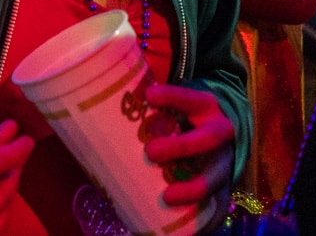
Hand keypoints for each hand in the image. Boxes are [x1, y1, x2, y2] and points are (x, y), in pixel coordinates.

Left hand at [143, 83, 235, 222]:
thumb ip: (142, 101)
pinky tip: (188, 220)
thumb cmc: (178, 114)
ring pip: (216, 175)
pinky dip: (204, 211)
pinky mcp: (222, 185)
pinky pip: (218, 202)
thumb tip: (93, 101)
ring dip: (193, 187)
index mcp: (204, 106)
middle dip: (181, 146)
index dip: (173, 97)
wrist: (213, 130)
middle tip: (151, 152)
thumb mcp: (170, 102)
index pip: (191, 98)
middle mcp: (218, 133)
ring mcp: (222, 161)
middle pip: (206, 139)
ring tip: (167, 195)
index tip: (149, 96)